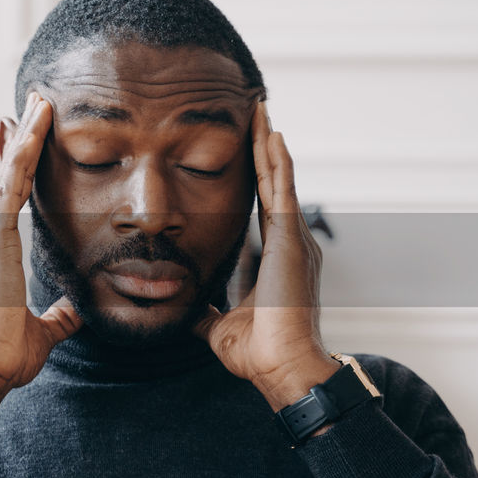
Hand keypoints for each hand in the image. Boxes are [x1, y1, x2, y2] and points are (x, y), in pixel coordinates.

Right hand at [0, 92, 81, 423]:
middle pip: (3, 177)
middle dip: (21, 139)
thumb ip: (59, 314)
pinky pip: (10, 185)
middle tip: (37, 102)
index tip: (26, 136)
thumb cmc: (3, 356)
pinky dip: (24, 153)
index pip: (4, 200)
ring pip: (7, 172)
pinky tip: (37, 126)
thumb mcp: (42, 330)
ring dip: (25, 135)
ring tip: (41, 101)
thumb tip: (76, 310)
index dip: (16, 167)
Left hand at [193, 101, 338, 411]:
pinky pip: (283, 190)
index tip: (246, 149)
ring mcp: (294, 238)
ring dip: (268, 144)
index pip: (260, 205)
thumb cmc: (257, 352)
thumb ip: (204, 312)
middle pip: (272, 182)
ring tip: (261, 111)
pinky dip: (277, 161)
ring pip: (278, 178)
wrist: (280, 367)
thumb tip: (183, 310)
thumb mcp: (218, 324)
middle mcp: (289, 241)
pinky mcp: (292, 240)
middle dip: (262, 148)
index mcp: (273, 257)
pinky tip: (272, 135)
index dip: (254, 176)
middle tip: (256, 113)